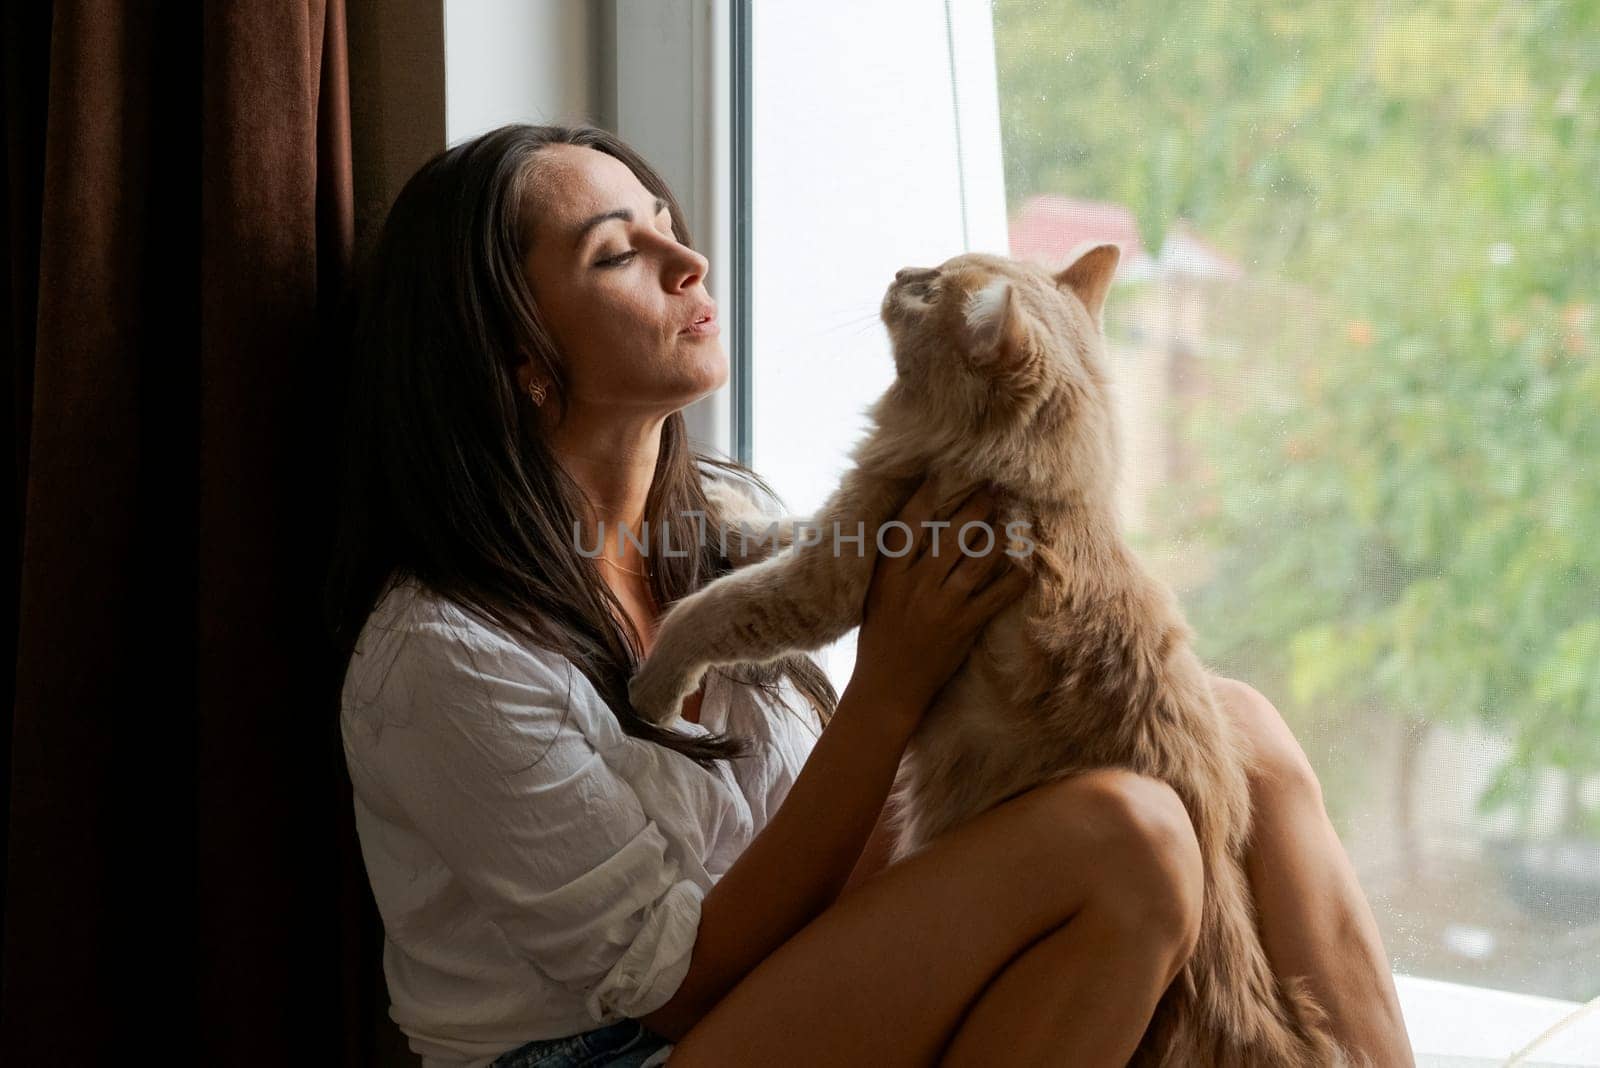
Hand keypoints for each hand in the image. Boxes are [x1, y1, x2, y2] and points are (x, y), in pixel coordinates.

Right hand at [848, 475, 1030, 726]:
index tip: (941, 475)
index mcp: (890, 575)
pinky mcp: (963, 626)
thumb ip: (893, 565)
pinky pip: (996, 596)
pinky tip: (1027, 564)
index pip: (909, 525)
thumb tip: (911, 531)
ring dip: (998, 535)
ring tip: (1012, 517)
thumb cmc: (879, 638)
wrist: (888, 686)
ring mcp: (942, 606)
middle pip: (952, 535)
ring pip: (977, 560)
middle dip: (976, 508)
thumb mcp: (876, 595)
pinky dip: (1014, 579)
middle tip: (993, 488)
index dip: (927, 497)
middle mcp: (916, 585)